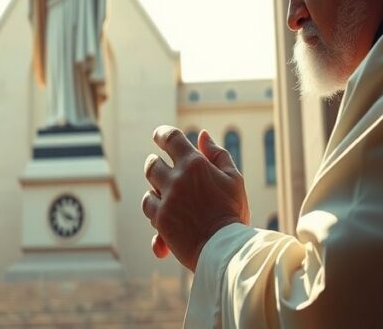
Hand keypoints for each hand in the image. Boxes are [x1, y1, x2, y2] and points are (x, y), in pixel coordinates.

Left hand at [142, 126, 249, 270]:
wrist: (226, 249)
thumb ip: (218, 155)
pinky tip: (166, 215)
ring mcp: (166, 200)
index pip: (171, 138)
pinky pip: (149, 209)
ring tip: (167, 195)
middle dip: (155, 164)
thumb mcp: (234, 179)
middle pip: (152, 164)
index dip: (162, 133)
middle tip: (162, 167)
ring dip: (156, 190)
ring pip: (148, 188)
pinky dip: (156, 210)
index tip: (158, 135)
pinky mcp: (160, 220)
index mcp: (195, 164)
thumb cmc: (233, 212)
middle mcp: (176, 180)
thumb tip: (203, 135)